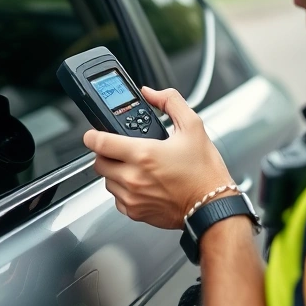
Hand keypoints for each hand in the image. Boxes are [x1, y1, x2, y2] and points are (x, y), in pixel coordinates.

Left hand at [83, 87, 233, 229]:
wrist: (212, 206)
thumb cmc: (205, 172)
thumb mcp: (193, 126)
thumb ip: (170, 102)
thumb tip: (151, 93)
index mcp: (144, 154)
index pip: (99, 142)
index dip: (92, 135)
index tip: (93, 133)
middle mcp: (133, 177)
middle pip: (99, 162)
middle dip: (106, 153)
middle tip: (119, 149)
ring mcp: (132, 197)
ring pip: (107, 180)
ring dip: (115, 172)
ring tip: (135, 167)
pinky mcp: (135, 212)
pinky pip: (116, 199)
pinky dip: (123, 190)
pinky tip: (140, 184)